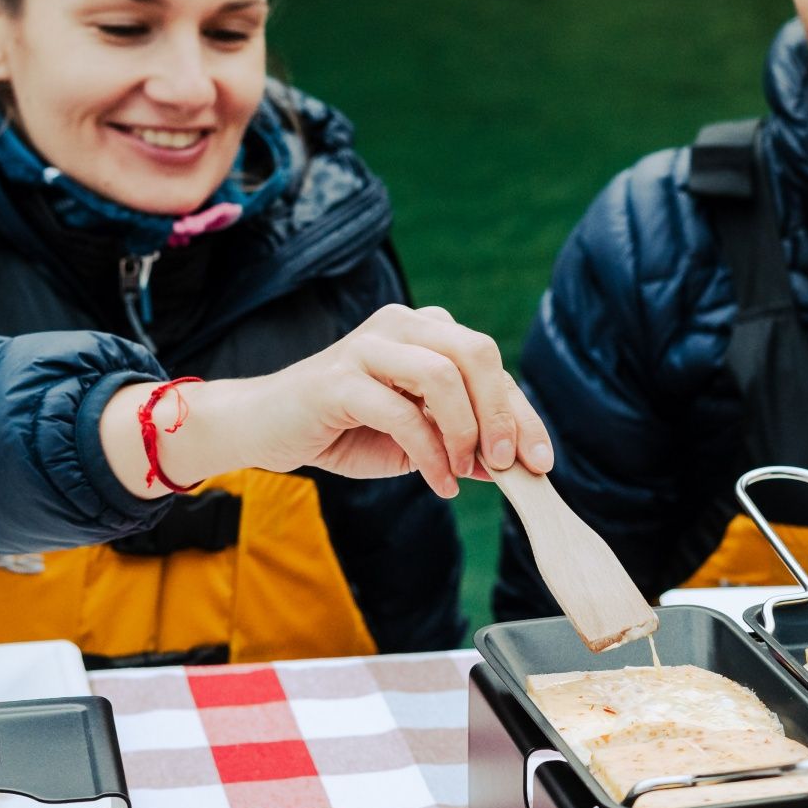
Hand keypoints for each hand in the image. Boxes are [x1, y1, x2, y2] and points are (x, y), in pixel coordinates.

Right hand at [253, 305, 552, 495]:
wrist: (266, 428)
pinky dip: (429, 453)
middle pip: (476, 353)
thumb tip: (513, 466)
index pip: (490, 365)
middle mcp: (401, 325)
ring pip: (442, 375)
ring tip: (465, 471)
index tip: (541, 461)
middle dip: (502, 413)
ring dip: (465, 432)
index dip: (522, 414)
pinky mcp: (338, 379)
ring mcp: (367, 347)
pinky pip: (400, 412)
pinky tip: (438, 482)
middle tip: (506, 462)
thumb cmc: (345, 429)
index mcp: (426, 331)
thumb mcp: (416, 439)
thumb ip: (462, 443)